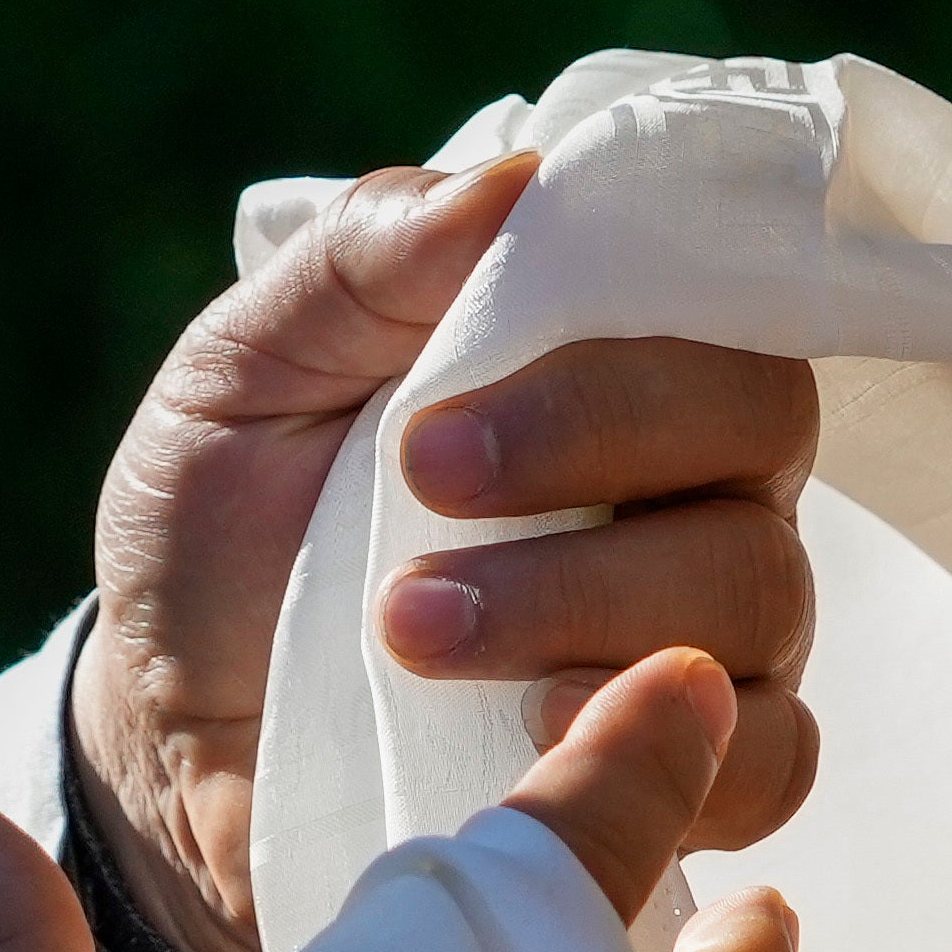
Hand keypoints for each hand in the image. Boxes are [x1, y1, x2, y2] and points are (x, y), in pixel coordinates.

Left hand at [70, 149, 825, 951]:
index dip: (605, 361)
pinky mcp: (690, 768)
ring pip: (761, 591)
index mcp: (607, 359)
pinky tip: (539, 736)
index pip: (710, 307)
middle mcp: (692, 483)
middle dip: (590, 461)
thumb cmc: (226, 529)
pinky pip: (778, 758)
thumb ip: (364, 264)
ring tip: (412, 634)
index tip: (428, 429)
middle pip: (758, 434)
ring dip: (590, 606)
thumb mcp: (244, 374)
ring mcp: (710, 628)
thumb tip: (512, 182)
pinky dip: (687, 751)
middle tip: (420, 501)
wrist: (173, 732)